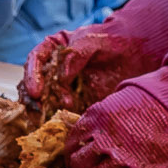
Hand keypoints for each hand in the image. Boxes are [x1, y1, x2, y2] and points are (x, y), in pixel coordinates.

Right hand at [22, 26, 158, 112]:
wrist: (135, 53)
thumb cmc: (112, 40)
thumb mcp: (94, 41)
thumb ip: (76, 54)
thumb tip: (61, 77)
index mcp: (53, 49)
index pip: (35, 61)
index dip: (32, 77)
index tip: (36, 92)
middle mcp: (52, 69)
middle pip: (33, 84)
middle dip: (34, 100)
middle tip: (40, 111)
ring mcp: (62, 87)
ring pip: (43, 101)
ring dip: (43, 112)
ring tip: (50, 121)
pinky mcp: (74, 102)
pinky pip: (61, 112)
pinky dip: (58, 120)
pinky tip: (61, 126)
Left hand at [58, 80, 167, 167]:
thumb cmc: (147, 99)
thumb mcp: (113, 102)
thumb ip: (98, 121)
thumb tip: (88, 137)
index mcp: (94, 119)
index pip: (72, 142)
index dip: (72, 152)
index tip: (75, 157)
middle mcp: (103, 139)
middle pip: (79, 164)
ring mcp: (121, 156)